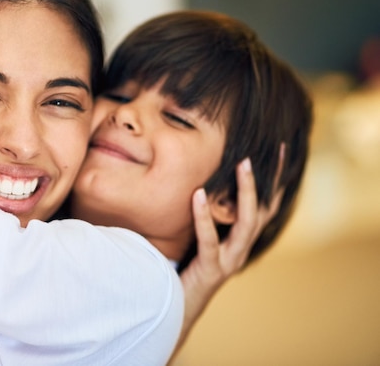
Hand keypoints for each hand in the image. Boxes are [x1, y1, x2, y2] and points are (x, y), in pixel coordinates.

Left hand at [174, 144, 284, 354]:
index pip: (266, 205)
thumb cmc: (188, 268)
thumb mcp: (201, 237)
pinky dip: (203, 216)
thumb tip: (201, 179)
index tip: (281, 150)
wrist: (178, 309)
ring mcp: (229, 260)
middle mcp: (241, 249)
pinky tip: (199, 194)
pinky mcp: (211, 269)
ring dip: (247, 192)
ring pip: (246, 223)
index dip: (275, 179)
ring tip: (243, 164)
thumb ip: (208, 216)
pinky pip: (209, 240)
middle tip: (270, 151)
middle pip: (264, 210)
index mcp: (241, 241)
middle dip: (270, 180)